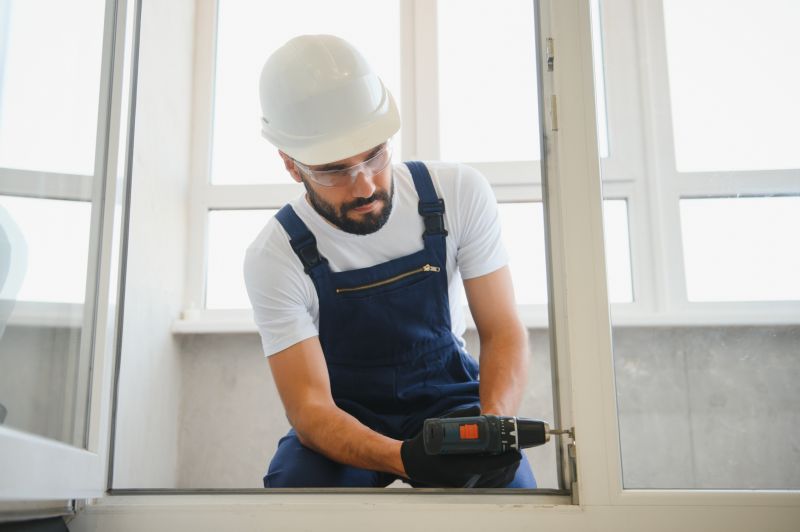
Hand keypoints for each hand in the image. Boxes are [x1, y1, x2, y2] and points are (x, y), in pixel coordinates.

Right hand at [400, 406, 520, 487]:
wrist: (413, 464)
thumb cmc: (424, 446)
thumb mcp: (438, 427)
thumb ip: (459, 417)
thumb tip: (478, 411)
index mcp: (455, 467)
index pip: (485, 465)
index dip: (503, 460)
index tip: (516, 452)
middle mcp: (461, 480)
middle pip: (493, 474)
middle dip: (508, 463)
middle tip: (517, 451)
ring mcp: (463, 485)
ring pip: (491, 480)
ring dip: (504, 469)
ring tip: (512, 456)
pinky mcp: (464, 486)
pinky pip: (486, 482)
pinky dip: (496, 474)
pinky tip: (502, 464)